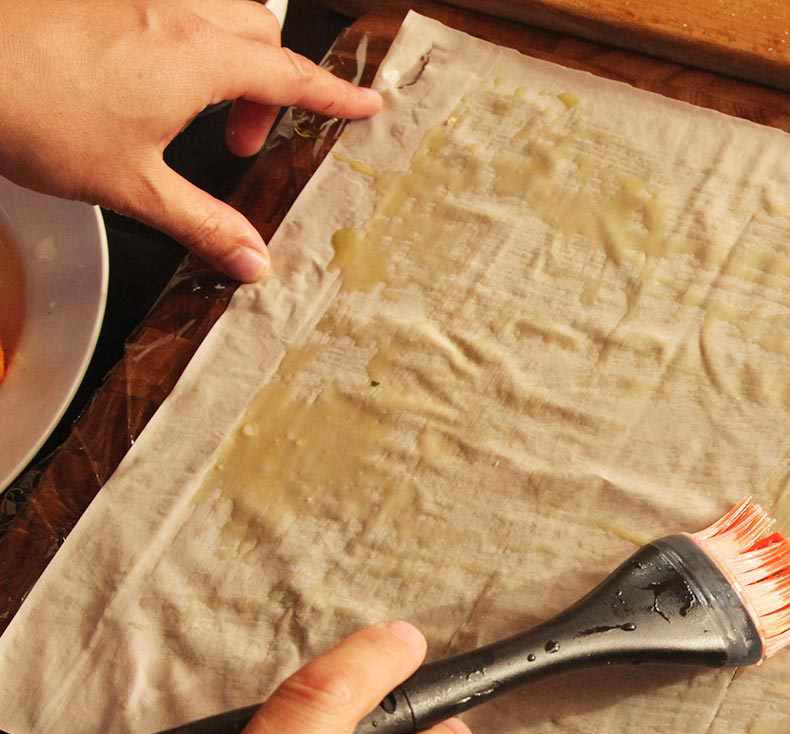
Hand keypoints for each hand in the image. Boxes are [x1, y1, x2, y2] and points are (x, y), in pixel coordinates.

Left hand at [0, 0, 382, 280]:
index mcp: (199, 58)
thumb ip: (200, 222)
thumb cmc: (33, 109)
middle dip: (270, 82)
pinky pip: (164, 8)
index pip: (291, 75)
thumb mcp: (129, 184)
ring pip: (213, 10)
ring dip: (225, 53)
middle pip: (258, 32)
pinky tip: (141, 76)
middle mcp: (175, 12)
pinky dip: (180, 38)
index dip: (334, 95)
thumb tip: (253, 262)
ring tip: (195, 107)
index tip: (366, 105)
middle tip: (244, 141)